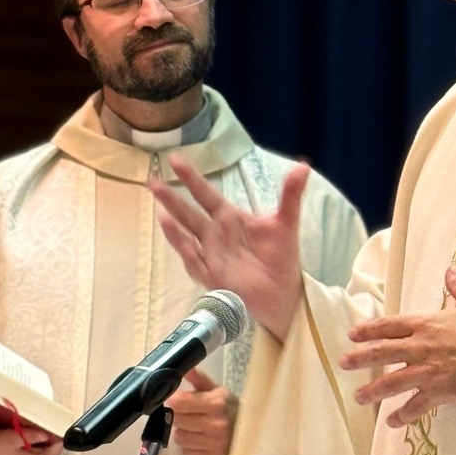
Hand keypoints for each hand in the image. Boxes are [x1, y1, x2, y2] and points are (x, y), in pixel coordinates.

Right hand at [150, 155, 307, 340]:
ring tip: (160, 208)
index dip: (192, 178)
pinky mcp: (212, 275)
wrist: (283, 294)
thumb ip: (290, 195)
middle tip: (152, 180)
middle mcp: (215, 234)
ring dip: (172, 222)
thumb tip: (303, 166)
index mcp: (229, 218)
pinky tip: (175, 233)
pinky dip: (185, 247)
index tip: (176, 160)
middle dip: (171, 197)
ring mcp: (210, 255)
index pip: (206, 195)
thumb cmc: (280, 258)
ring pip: (186, 234)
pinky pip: (194, 260)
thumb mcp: (286, 224)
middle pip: (189, 212)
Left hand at [168, 368, 238, 454]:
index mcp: (216, 404)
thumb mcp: (218, 391)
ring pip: (179, 438)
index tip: (180, 401)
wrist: (253, 432)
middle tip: (191, 414)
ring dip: (185, 433)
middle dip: (180, 416)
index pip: (177, 403)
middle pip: (176, 420)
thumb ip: (199, 379)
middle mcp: (215, 425)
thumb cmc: (231, 409)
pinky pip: (187, 453)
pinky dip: (191, 448)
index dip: (175, 401)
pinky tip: (202, 441)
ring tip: (197, 429)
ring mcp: (215, 444)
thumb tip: (185, 368)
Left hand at [339, 267, 455, 425]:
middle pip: (382, 353)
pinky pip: (415, 406)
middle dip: (360, 358)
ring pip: (392, 382)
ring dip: (373, 391)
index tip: (353, 334)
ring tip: (359, 397)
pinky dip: (402, 415)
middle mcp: (421, 347)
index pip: (389, 326)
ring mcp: (429, 371)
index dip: (369, 330)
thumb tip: (451, 269)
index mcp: (427, 324)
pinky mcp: (440, 392)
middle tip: (344, 363)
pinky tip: (391, 421)